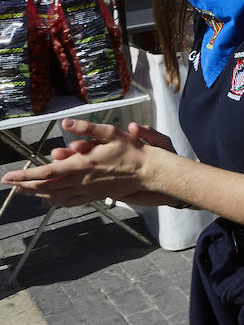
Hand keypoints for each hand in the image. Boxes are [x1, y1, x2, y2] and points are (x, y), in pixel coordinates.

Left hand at [2, 119, 159, 205]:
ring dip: (37, 194)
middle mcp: (81, 181)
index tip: (9, 177)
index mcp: (82, 165)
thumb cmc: (132, 151)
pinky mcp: (95, 196)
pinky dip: (55, 201)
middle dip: (26, 185)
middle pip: (46, 186)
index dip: (25, 175)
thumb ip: (87, 128)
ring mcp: (88, 190)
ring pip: (55, 196)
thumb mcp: (111, 133)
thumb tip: (66, 122)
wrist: (148, 172)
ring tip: (24, 191)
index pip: (46, 172)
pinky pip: (70, 201)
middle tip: (11, 185)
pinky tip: (50, 200)